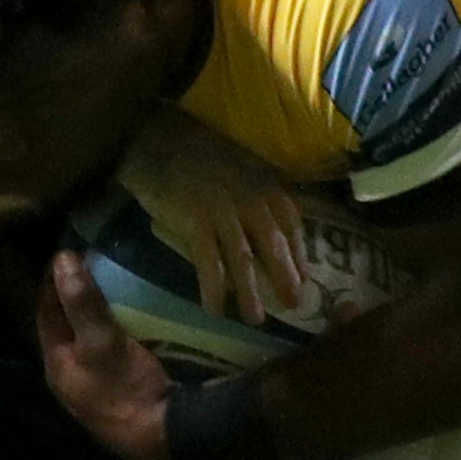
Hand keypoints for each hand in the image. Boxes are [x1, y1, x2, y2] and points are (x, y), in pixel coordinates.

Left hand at [35, 248, 179, 459]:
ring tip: (119, 287)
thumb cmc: (126, 387)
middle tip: (97, 265)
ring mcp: (98, 389)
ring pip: (93, 342)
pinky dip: (123, 333)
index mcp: (57, 366)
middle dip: (79, 298)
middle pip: (70, 329)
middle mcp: (72, 379)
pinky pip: (116, 354)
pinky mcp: (125, 394)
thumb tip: (62, 259)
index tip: (68, 253)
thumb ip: (81, 300)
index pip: (46, 314)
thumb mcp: (101, 339)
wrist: (166, 437)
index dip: (54, 283)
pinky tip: (139, 322)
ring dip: (103, 316)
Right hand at [120, 107, 304, 327]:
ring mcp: (223, 210)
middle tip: (293, 306)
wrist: (156, 139)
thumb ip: (256, 191)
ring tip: (255, 320)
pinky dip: (214, 289)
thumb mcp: (239, 166)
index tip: (304, 277)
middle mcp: (250, 197)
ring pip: (244, 259)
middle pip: (273, 245)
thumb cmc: (196, 154)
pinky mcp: (196, 221)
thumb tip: (269, 228)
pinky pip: (210, 263)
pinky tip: (214, 309)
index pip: (291, 222)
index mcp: (264, 182)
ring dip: (251, 293)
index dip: (299, 253)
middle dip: (285, 277)